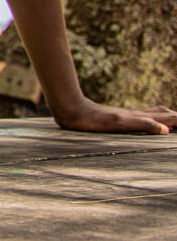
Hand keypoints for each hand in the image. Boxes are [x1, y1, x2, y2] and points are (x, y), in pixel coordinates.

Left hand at [53, 97, 174, 134]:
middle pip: (163, 113)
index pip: (169, 117)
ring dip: (166, 116)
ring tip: (173, 120)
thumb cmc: (96, 119)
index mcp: (141, 117)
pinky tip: (146, 122)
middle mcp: (136, 115)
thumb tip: (167, 130)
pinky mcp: (118, 118)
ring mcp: (128, 116)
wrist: (74, 110)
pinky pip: (141, 118)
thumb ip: (144, 125)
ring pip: (153, 114)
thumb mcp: (121, 123)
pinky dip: (151, 120)